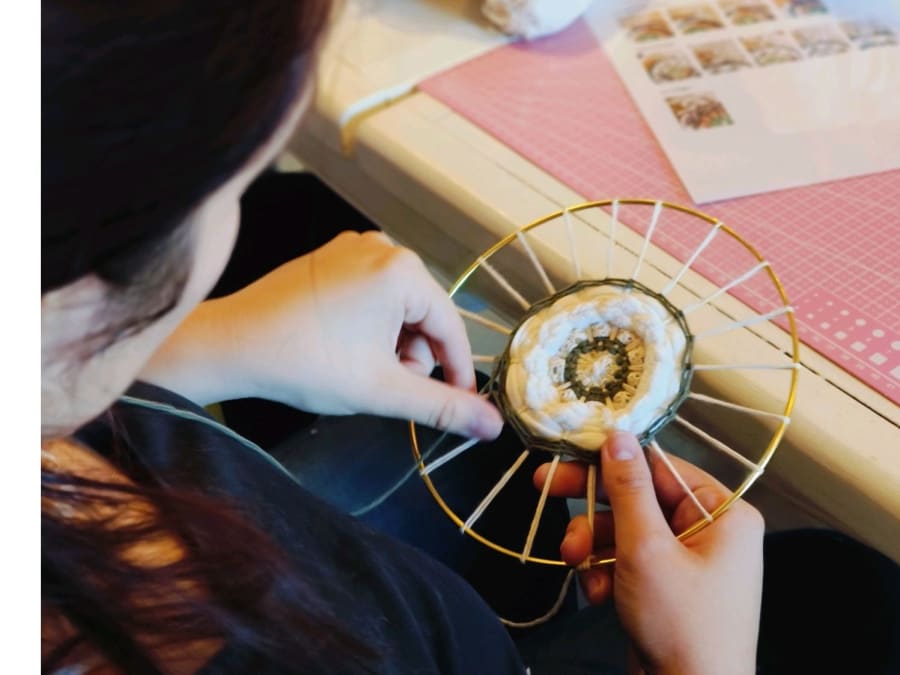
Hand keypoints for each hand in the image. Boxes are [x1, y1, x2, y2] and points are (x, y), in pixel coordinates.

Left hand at [143, 231, 502, 439]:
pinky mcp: (330, 257)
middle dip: (414, 357)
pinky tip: (345, 347)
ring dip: (393, 344)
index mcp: (403, 271)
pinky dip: (370, 325)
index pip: (451, 328)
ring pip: (398, 307)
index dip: (458, 373)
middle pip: (424, 315)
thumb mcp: (383, 390)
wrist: (231, 345)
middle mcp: (383, 247)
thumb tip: (494, 426)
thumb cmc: (307, 364)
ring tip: (361, 369)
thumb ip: (444, 408)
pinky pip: (372, 293)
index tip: (459, 407)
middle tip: (385, 385)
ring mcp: (353, 247)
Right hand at [534, 432, 763, 674]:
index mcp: (724, 512)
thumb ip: (628, 490)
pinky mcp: (665, 587)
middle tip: (545, 487)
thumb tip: (617, 434)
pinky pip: (627, 560)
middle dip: (594, 508)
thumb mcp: (646, 549)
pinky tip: (598, 593)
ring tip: (574, 562)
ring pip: (625, 530)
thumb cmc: (680, 624)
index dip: (611, 459)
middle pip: (638, 498)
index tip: (568, 452)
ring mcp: (687, 561)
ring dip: (593, 545)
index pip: (659, 466)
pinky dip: (605, 571)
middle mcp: (710, 531)